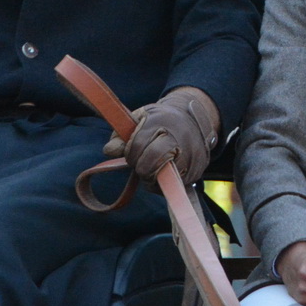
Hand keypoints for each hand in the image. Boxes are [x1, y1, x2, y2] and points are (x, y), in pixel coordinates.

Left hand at [101, 86, 220, 185]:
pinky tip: (165, 170)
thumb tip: (109, 150)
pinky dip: (164, 183)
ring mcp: (189, 159)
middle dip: (140, 167)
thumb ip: (121, 133)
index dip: (130, 152)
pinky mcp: (195, 173)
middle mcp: (178, 142)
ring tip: (154, 164)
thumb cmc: (161, 121)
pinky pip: (172, 188)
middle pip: (148, 167)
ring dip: (151, 177)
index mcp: (162, 125)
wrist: (194, 121)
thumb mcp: (140, 118)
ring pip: (159, 182)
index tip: (132, 150)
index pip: (137, 147)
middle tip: (142, 160)